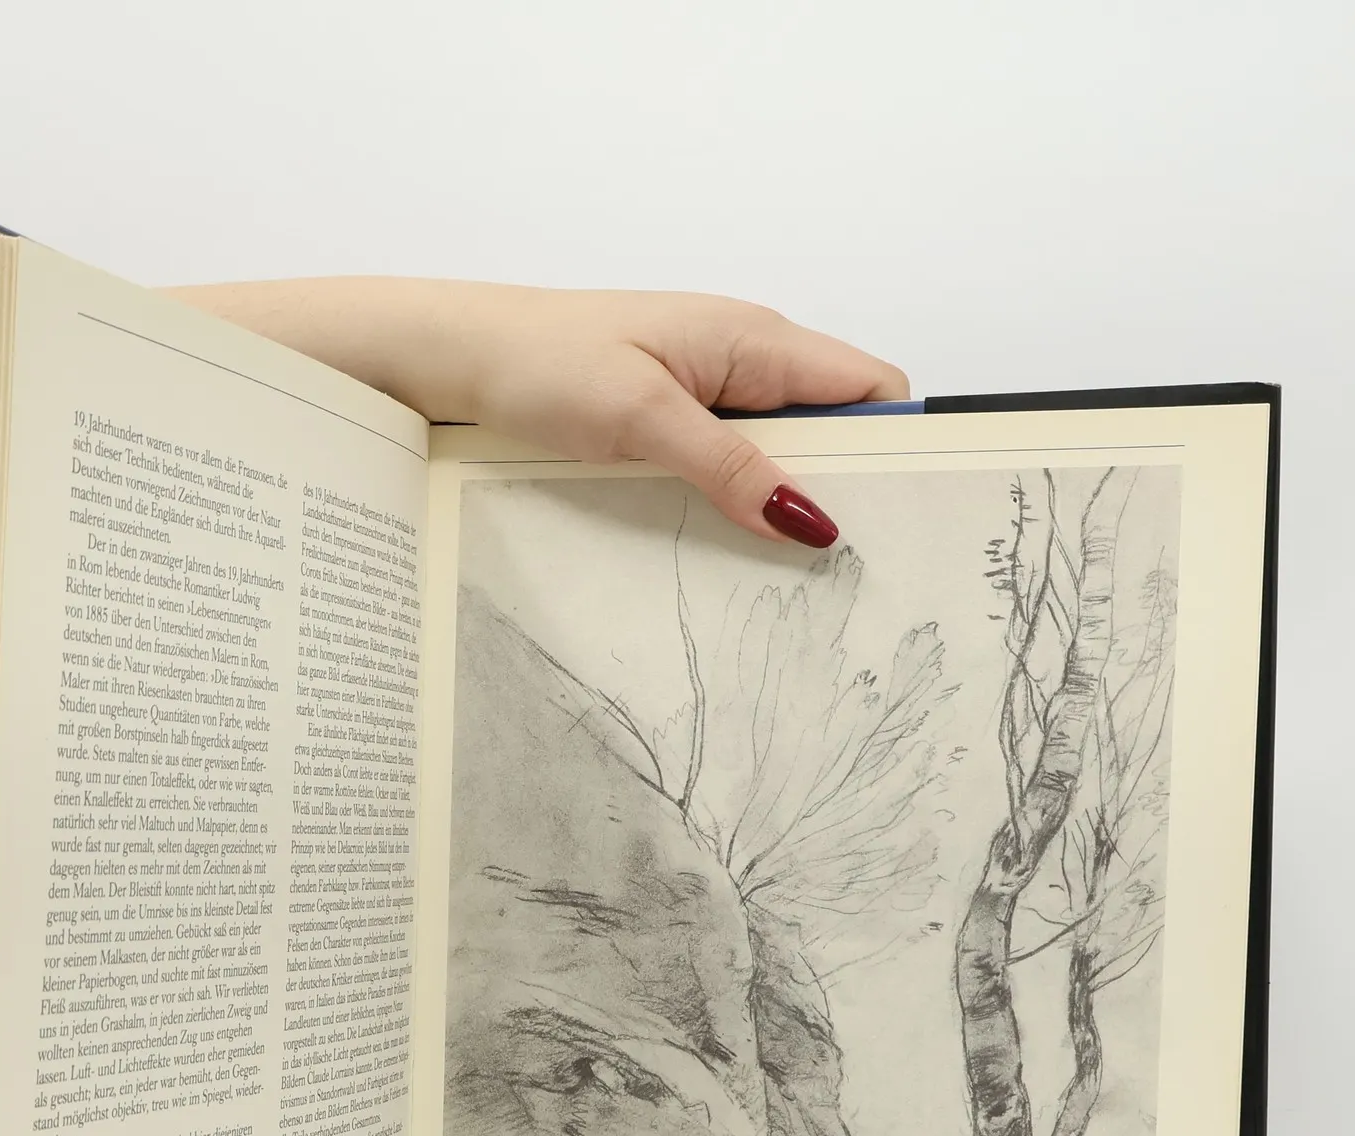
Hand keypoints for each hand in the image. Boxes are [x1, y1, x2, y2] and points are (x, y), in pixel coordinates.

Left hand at [179, 280, 908, 546]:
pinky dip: (743, 504)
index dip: (900, 446)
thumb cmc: (538, 361)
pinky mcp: (670, 422)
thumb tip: (812, 521)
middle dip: (851, 489)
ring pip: (783, 452)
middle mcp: (742, 359)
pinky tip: (734, 550)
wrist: (448, 354)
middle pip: (835, 427)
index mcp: (754, 339)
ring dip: (791, 504)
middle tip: (852, 572)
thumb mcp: (643, 418)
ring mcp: (706, 391)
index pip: (870, 387)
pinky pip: (732, 465)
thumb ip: (731, 467)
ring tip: (797, 577)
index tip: (905, 517)